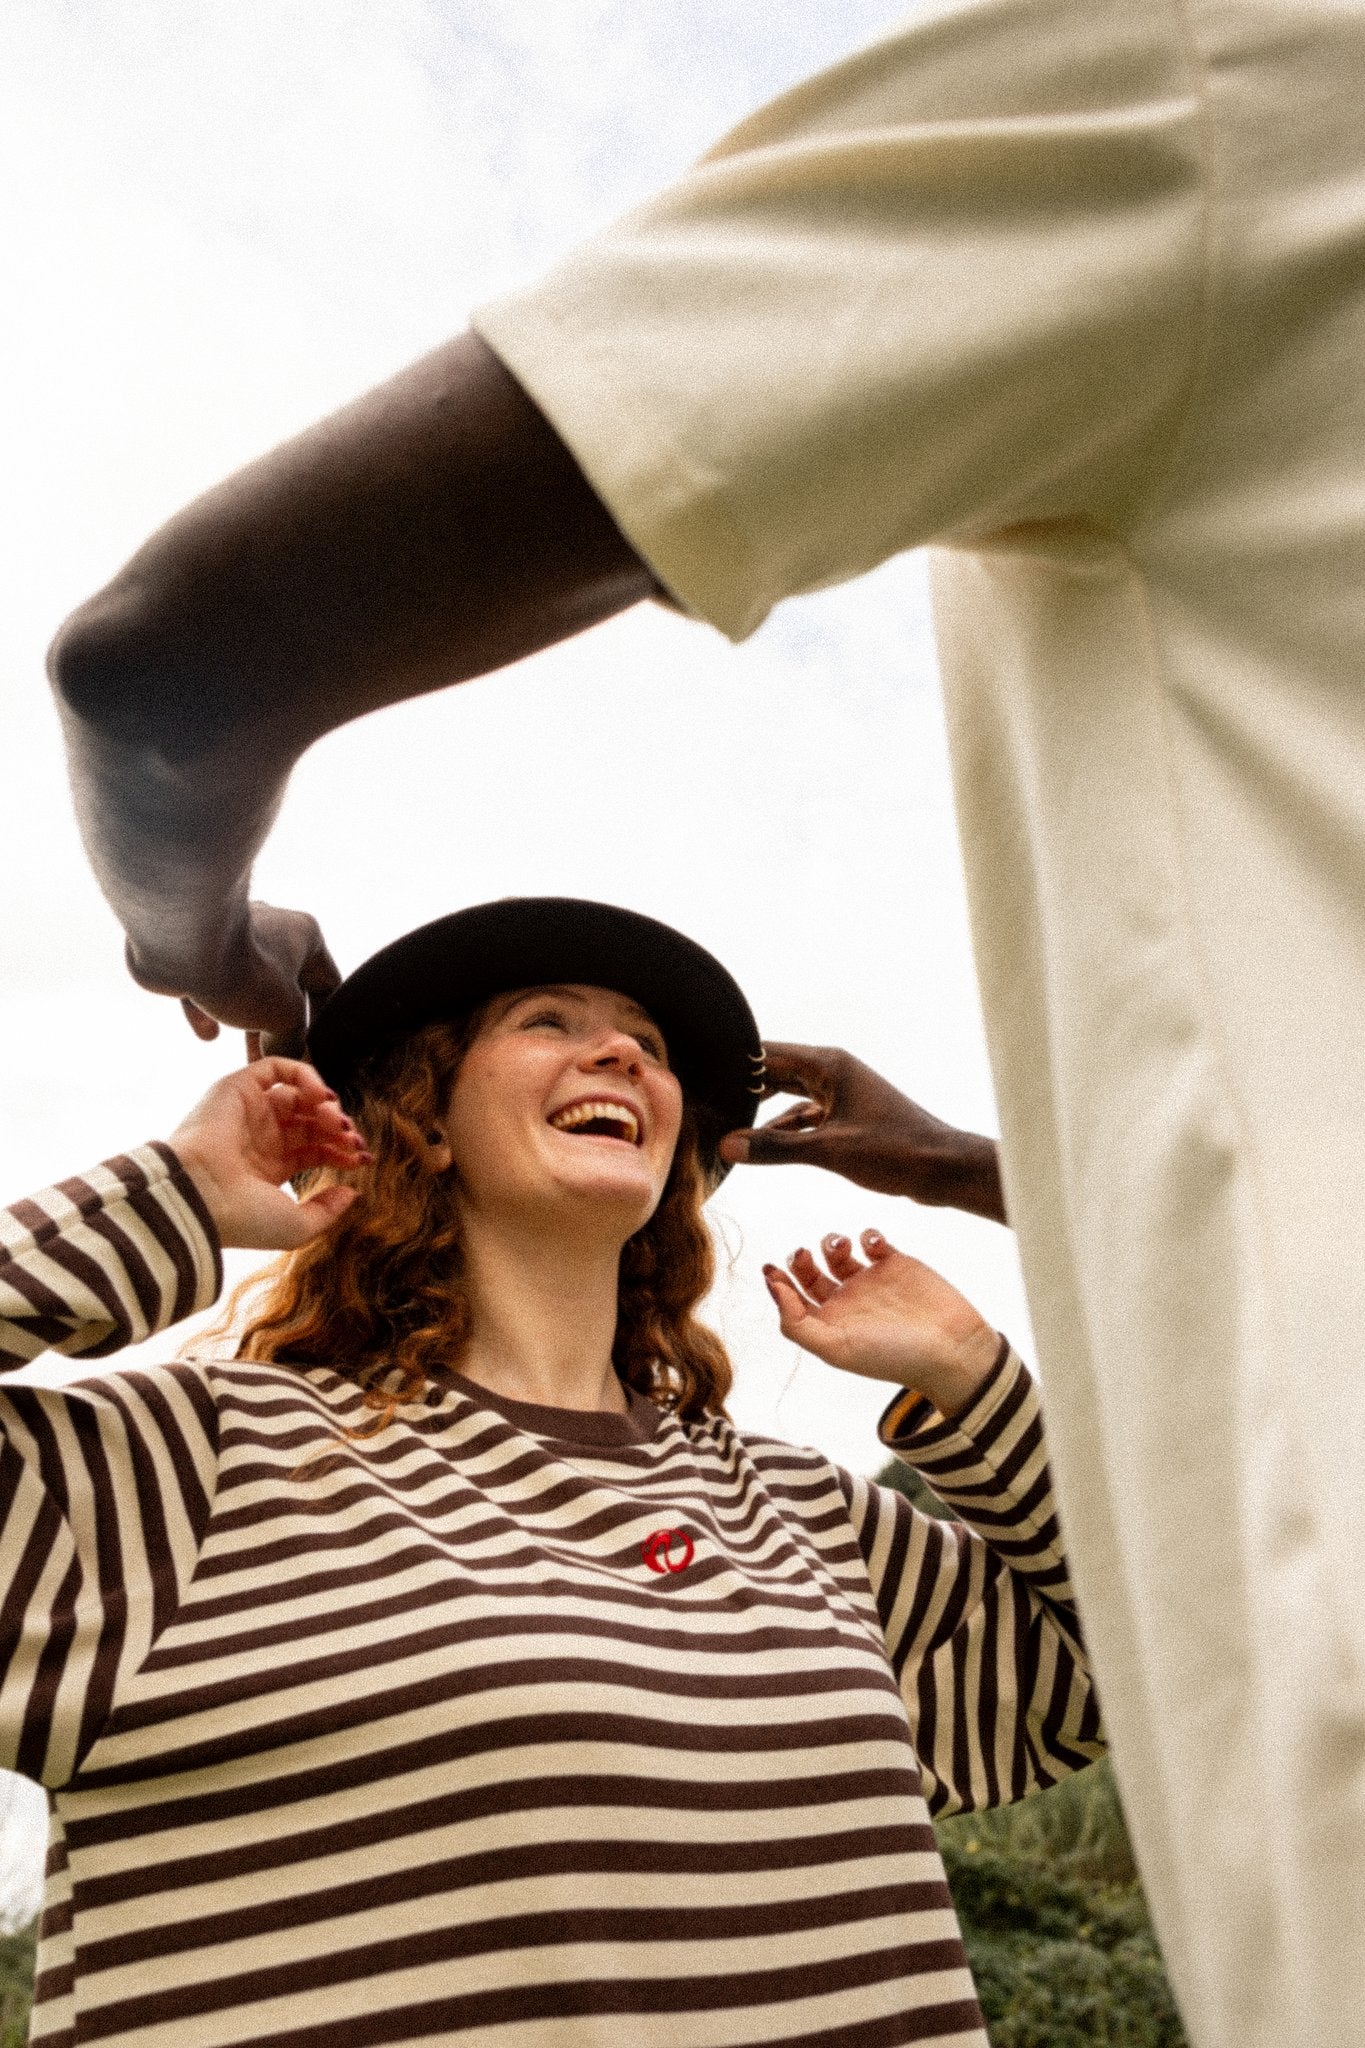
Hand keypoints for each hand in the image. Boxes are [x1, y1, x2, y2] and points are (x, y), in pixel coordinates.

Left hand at [128, 901, 341, 1056]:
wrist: (179, 949)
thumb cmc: (244, 972)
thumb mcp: (284, 1018)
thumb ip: (292, 1040)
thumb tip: (286, 1053)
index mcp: (304, 934)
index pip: (327, 983)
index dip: (326, 1022)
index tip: (317, 1050)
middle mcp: (271, 927)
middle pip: (285, 988)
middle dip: (280, 1028)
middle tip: (278, 1060)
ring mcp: (232, 935)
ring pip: (247, 987)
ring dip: (247, 1023)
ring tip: (246, 1058)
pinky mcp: (198, 946)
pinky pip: (210, 982)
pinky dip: (210, 1008)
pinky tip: (207, 1032)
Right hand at [167, 1058, 370, 1250]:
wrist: (199, 1198)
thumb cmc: (241, 1219)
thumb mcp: (296, 1227)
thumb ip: (326, 1211)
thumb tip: (351, 1193)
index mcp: (269, 1168)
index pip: (315, 1149)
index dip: (342, 1151)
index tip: (364, 1160)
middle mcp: (259, 1138)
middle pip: (311, 1121)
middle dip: (339, 1128)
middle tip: (353, 1140)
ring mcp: (248, 1113)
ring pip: (298, 1095)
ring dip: (326, 1104)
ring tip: (337, 1121)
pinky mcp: (235, 1089)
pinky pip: (275, 1068)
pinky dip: (305, 1075)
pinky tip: (321, 1097)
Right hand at [719, 1042, 1006, 1223]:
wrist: (943, 1169)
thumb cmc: (896, 1151)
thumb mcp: (830, 1151)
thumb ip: (776, 1148)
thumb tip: (727, 1146)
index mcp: (830, 1065)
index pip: (768, 1054)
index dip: (735, 1062)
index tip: (701, 1068)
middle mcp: (834, 1072)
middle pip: (775, 1073)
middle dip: (744, 1087)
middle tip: (705, 1098)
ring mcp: (841, 1094)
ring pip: (789, 1097)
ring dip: (763, 1112)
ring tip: (725, 1123)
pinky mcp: (847, 1117)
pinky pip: (805, 1117)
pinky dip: (784, 1129)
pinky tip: (760, 1144)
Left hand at [763, 1229, 1002, 1418]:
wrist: (950, 1348)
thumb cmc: (893, 1356)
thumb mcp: (836, 1349)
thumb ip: (798, 1325)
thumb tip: (776, 1290)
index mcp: (831, 1324)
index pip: (794, 1300)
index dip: (779, 1284)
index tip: (771, 1269)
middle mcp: (848, 1302)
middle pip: (810, 1273)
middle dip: (800, 1259)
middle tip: (803, 1254)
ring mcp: (872, 1281)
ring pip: (837, 1253)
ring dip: (830, 1243)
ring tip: (838, 1248)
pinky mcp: (897, 1263)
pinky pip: (872, 1241)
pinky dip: (866, 1235)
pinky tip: (872, 1246)